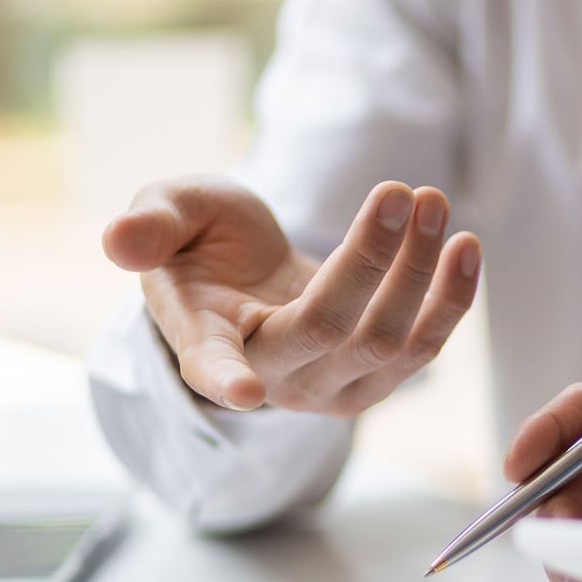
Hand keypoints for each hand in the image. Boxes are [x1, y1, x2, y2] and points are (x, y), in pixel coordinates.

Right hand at [102, 175, 480, 415]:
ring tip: (433, 200)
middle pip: (332, 329)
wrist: (248, 278)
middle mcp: (271, 378)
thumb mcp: (169, 216)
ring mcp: (328, 388)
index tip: (241, 391)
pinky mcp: (375, 380)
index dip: (224, 379)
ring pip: (388, 341)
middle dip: (374, 258)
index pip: (211, 368)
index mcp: (204, 343)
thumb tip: (118, 240)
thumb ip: (149, 225)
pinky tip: (464, 245)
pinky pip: (423, 349)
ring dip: (422, 271)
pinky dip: (451, 298)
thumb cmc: (202, 244)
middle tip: (403, 190)